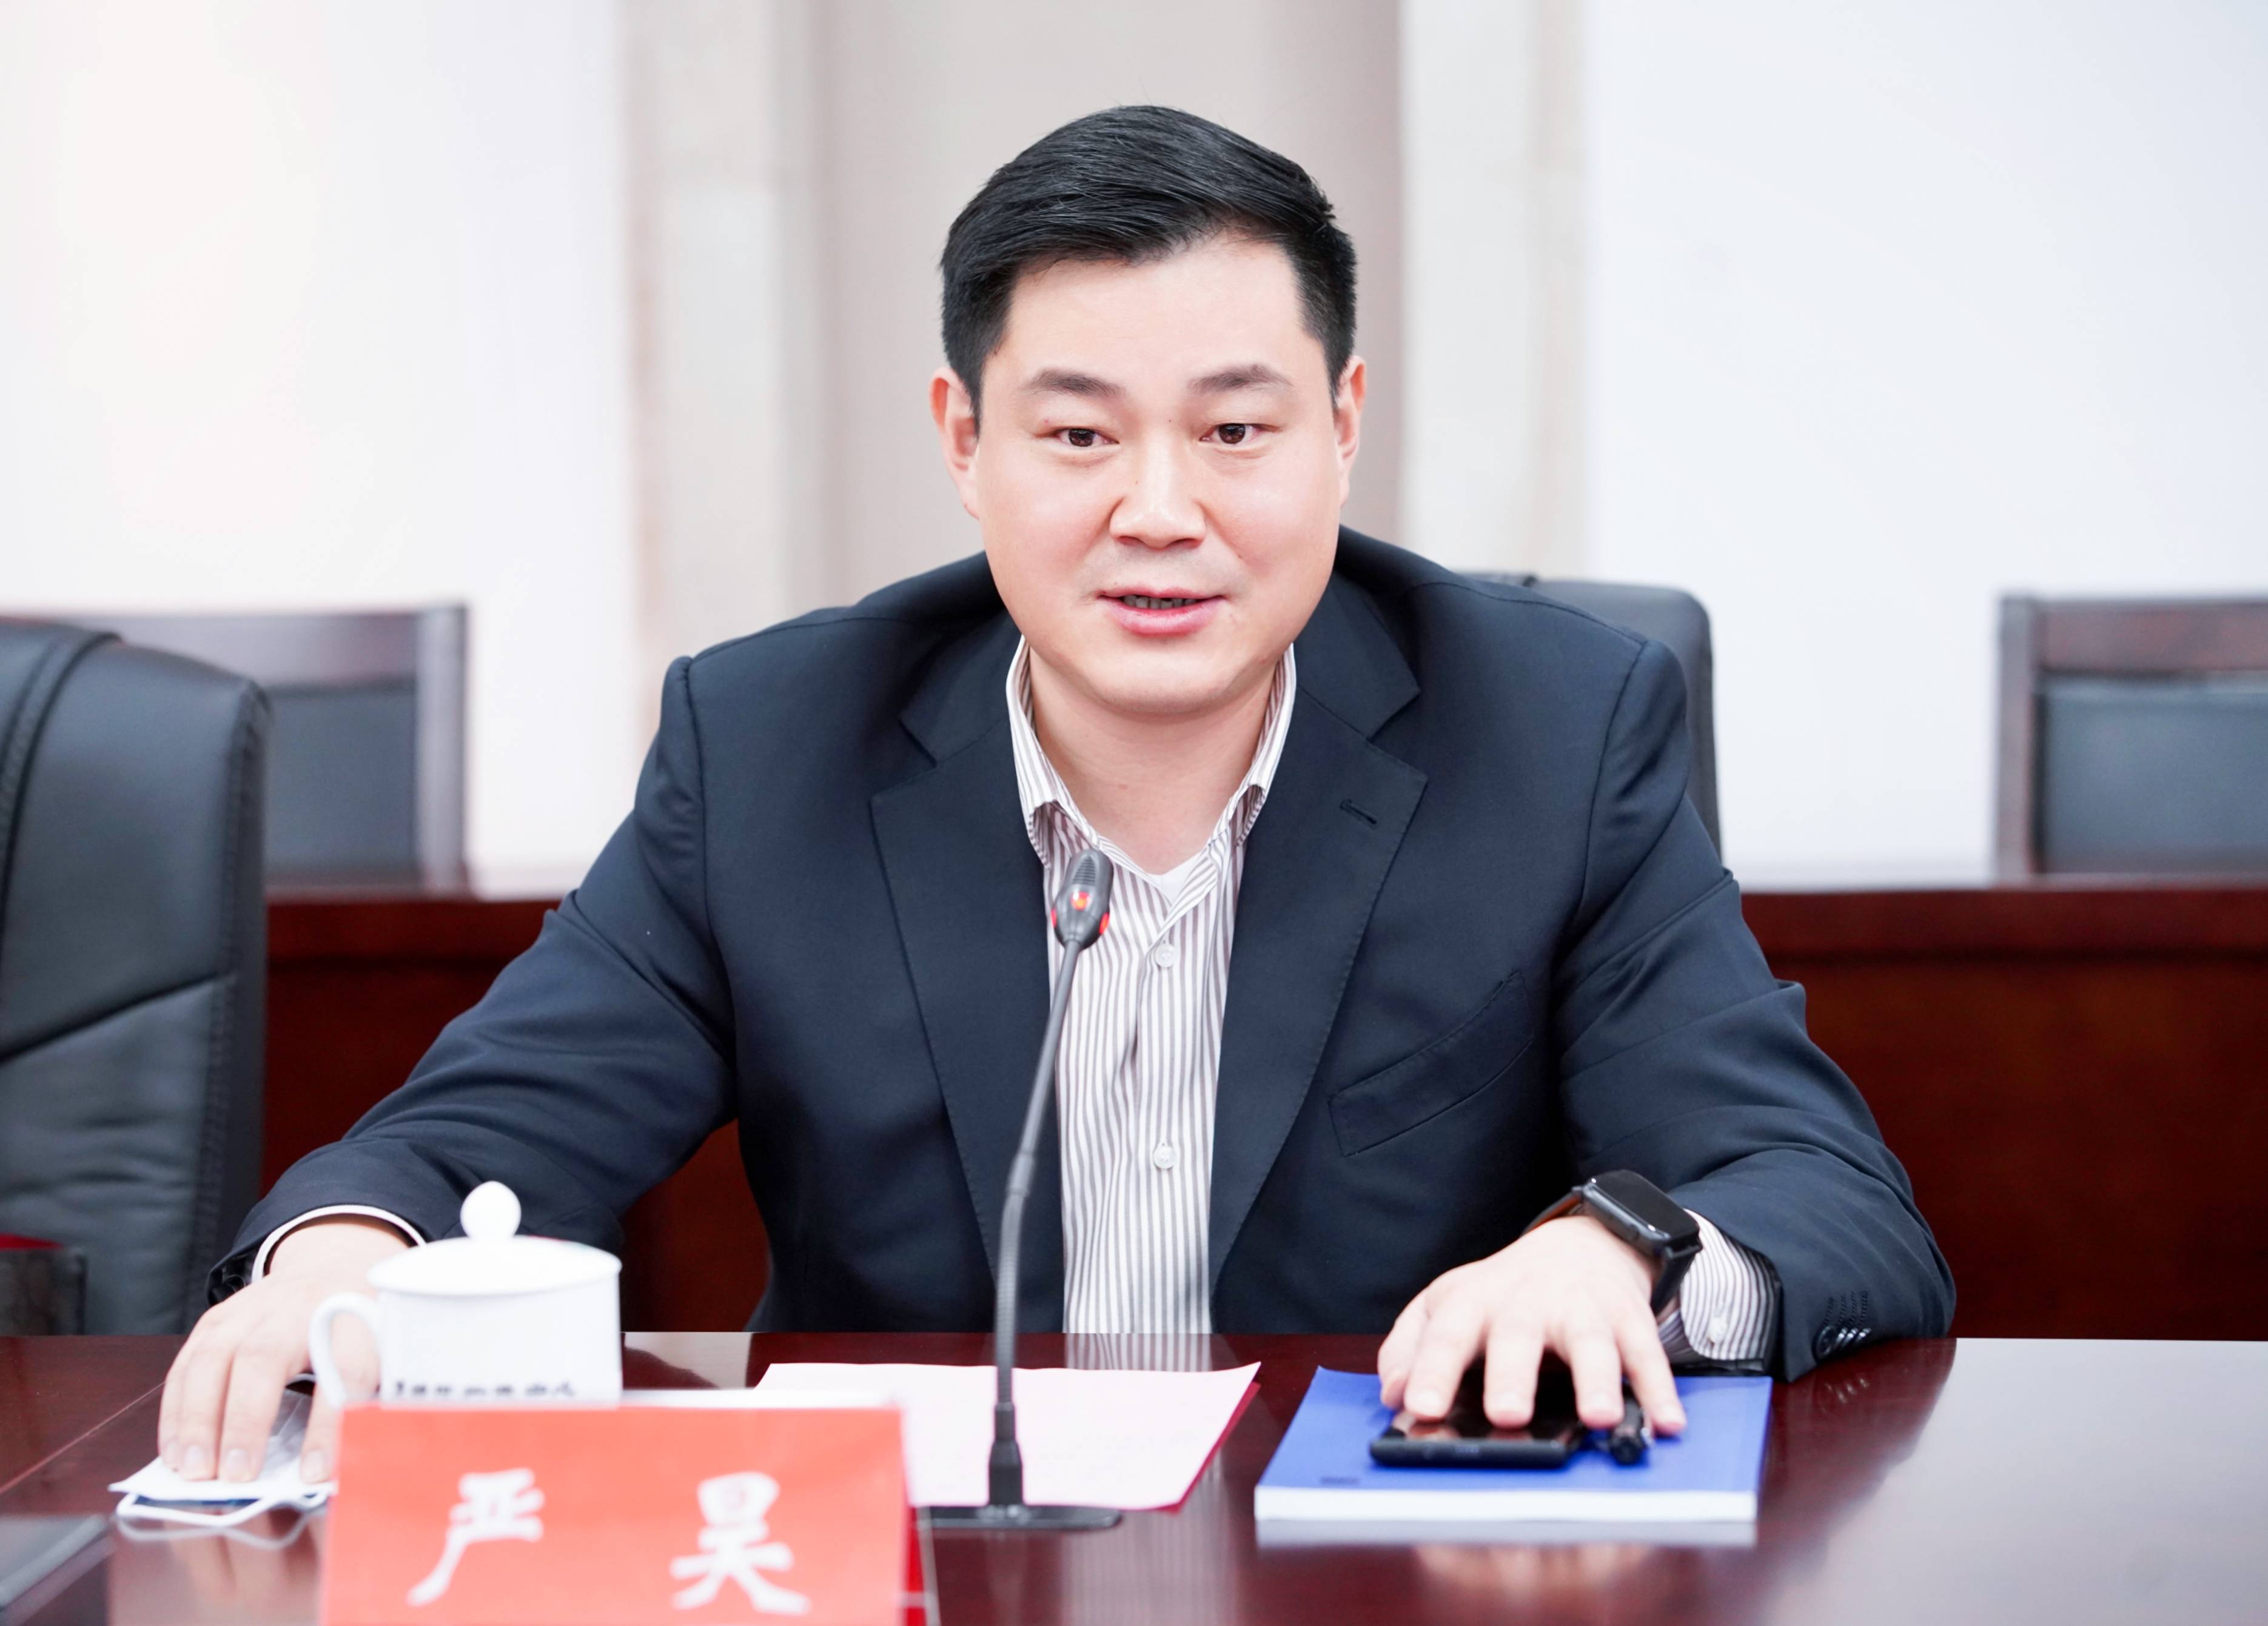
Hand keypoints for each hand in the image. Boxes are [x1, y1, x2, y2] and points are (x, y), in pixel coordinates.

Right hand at [158, 1217, 409, 1484]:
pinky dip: (175, 1411)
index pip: (345, 1369)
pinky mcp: (217, 1318)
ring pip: (214, 1357)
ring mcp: (251, 1309)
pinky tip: (175, 1451)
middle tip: (236, 1475)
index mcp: (354, 1315)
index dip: (328, 1425)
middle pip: (264, 1357)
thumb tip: (338, 1469)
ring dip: (197, 1420)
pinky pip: (186, 1364)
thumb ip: (367, 1398)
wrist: (337, 1262)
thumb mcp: (386, 1347)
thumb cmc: (363, 1322)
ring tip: (194, 1471)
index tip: (313, 1473)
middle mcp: (299, 1306)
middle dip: (246, 1421)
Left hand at [1378, 1216, 1686, 1435]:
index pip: (1445, 1335)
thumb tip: (1393, 1394)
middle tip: (1508, 1415)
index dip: (1430, 1371)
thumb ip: (1411, 1349)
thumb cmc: (1502, 1293)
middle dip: (1513, 1375)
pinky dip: (1659, 1388)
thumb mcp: (1447, 1307)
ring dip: (1596, 1380)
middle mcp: (1526, 1303)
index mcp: (1473, 1302)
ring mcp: (1581, 1308)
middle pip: (1517, 1335)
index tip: (1420, 1409)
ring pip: (1590, 1342)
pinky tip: (1667, 1422)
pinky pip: (1646, 1353)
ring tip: (1599, 1418)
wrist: (1579, 1246)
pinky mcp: (1627, 1318)